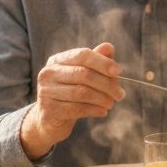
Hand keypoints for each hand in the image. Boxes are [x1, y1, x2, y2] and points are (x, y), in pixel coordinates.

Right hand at [20, 42, 123, 158]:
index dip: (102, 62)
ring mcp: (46, 91)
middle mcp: (48, 73)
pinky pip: (77, 109)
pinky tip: (103, 111)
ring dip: (102, 99)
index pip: (82, 55)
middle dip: (107, 84)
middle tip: (120, 94)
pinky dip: (94, 110)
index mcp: (57, 60)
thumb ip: (96, 60)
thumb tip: (109, 47)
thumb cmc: (71, 91)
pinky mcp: (49, 110)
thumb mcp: (83, 74)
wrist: (51, 119)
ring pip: (81, 93)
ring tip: (111, 103)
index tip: (118, 71)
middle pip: (84, 74)